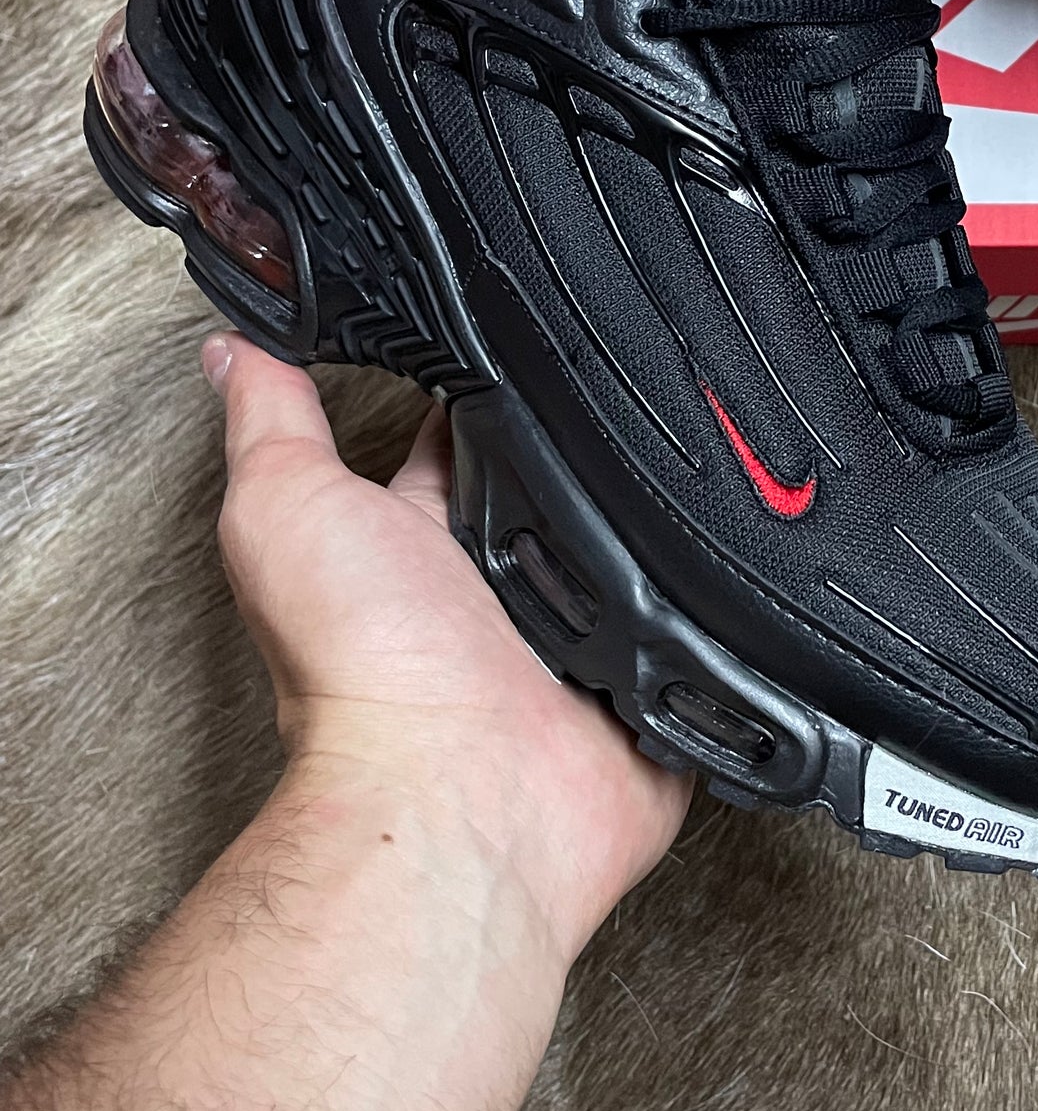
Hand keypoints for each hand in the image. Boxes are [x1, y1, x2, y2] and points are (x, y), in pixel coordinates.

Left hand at [203, 334, 689, 962]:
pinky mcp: (649, 685)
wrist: (460, 792)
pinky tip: (732, 555)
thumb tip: (232, 343)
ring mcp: (579, 639)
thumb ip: (269, 419)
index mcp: (419, 539)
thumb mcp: (284, 508)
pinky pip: (707, 624)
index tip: (525, 318)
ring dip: (663, 513)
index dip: (494, 378)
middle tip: (625, 387)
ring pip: (643, 544)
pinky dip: (718, 595)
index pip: (468, 433)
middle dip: (597, 440)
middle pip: (566, 482)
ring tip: (692, 462)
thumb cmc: (363, 672)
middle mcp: (500, 589)